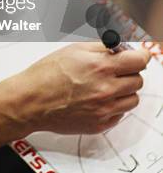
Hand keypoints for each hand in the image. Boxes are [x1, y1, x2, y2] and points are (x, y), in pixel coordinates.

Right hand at [0, 42, 150, 136]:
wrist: (31, 101)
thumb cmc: (47, 73)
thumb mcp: (73, 50)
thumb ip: (101, 48)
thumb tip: (120, 47)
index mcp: (100, 67)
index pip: (138, 61)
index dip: (140, 56)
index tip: (139, 56)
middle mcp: (105, 89)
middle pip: (138, 80)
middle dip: (129, 72)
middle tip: (115, 70)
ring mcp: (104, 110)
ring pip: (132, 99)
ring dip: (124, 90)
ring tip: (106, 85)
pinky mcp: (100, 124)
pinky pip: (119, 114)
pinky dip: (113, 106)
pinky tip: (97, 99)